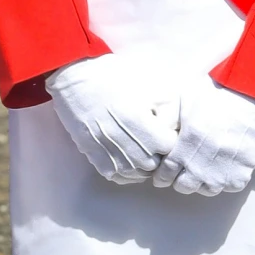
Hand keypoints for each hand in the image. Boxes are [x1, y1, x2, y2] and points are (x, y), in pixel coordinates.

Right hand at [46, 55, 177, 184]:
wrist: (77, 79)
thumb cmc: (114, 77)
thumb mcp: (149, 86)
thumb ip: (169, 109)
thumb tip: (177, 128)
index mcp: (143, 126)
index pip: (171, 148)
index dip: (172, 139)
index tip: (168, 130)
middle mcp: (128, 146)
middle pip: (156, 164)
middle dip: (159, 154)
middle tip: (156, 138)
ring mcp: (111, 154)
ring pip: (138, 174)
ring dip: (144, 164)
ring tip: (142, 147)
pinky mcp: (95, 158)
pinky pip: (119, 176)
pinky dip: (126, 171)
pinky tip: (128, 157)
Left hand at [152, 76, 254, 196]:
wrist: (254, 96)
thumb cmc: (220, 94)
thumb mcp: (186, 99)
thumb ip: (168, 118)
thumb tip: (155, 129)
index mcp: (185, 146)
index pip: (165, 173)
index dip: (161, 175)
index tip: (162, 174)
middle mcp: (200, 165)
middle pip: (183, 186)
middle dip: (180, 179)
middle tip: (183, 169)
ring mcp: (221, 172)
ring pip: (205, 190)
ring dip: (202, 181)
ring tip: (205, 167)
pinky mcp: (241, 174)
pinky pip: (227, 187)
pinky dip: (225, 180)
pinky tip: (224, 166)